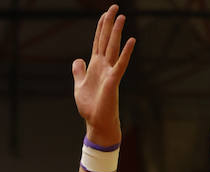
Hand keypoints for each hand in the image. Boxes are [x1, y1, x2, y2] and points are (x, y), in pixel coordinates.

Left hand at [73, 6, 134, 146]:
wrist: (96, 122)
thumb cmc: (90, 107)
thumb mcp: (79, 86)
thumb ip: (78, 72)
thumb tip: (77, 60)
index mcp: (95, 66)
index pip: (98, 41)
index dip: (100, 27)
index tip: (105, 13)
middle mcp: (103, 65)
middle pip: (106, 40)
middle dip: (110, 23)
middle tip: (115, 6)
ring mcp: (109, 72)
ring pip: (113, 47)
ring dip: (117, 32)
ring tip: (121, 17)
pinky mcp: (113, 80)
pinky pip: (121, 64)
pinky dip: (126, 52)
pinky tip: (132, 40)